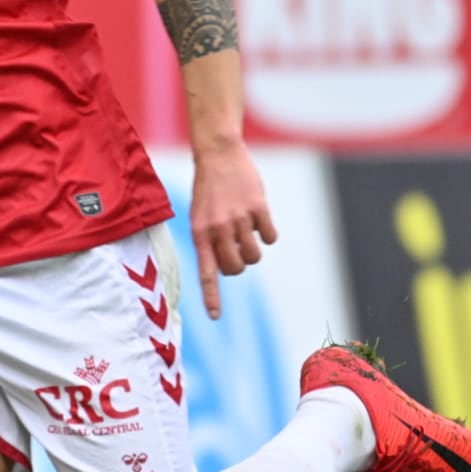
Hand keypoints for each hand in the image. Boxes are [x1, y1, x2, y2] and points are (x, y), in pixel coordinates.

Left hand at [190, 142, 276, 320]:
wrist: (218, 154)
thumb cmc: (208, 189)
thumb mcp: (199, 216)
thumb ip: (209, 241)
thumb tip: (228, 266)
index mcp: (200, 233)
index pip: (207, 273)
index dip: (212, 297)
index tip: (215, 317)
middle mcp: (218, 229)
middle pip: (236, 269)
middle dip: (239, 264)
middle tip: (237, 247)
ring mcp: (239, 219)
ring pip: (255, 256)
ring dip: (254, 249)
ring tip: (247, 231)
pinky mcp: (258, 208)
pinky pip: (270, 237)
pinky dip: (268, 232)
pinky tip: (258, 217)